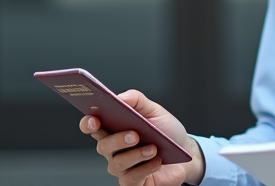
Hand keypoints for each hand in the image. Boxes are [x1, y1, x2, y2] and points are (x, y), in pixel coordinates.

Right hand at [81, 89, 205, 185]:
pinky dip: (145, 168)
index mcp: (114, 128)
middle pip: (103, 146)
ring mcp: (121, 167)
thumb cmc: (166, 131)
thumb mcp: (154, 110)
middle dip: (117, 140)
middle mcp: (113, 149)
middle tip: (134, 135)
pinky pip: (131, 178)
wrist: (186, 152)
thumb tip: (119, 97)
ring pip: (117, 163)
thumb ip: (136, 100)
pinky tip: (157, 161)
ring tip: (153, 148)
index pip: (92, 126)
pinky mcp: (132, 182)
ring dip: (136, 154)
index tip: (94, 119)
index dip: (88, 123)